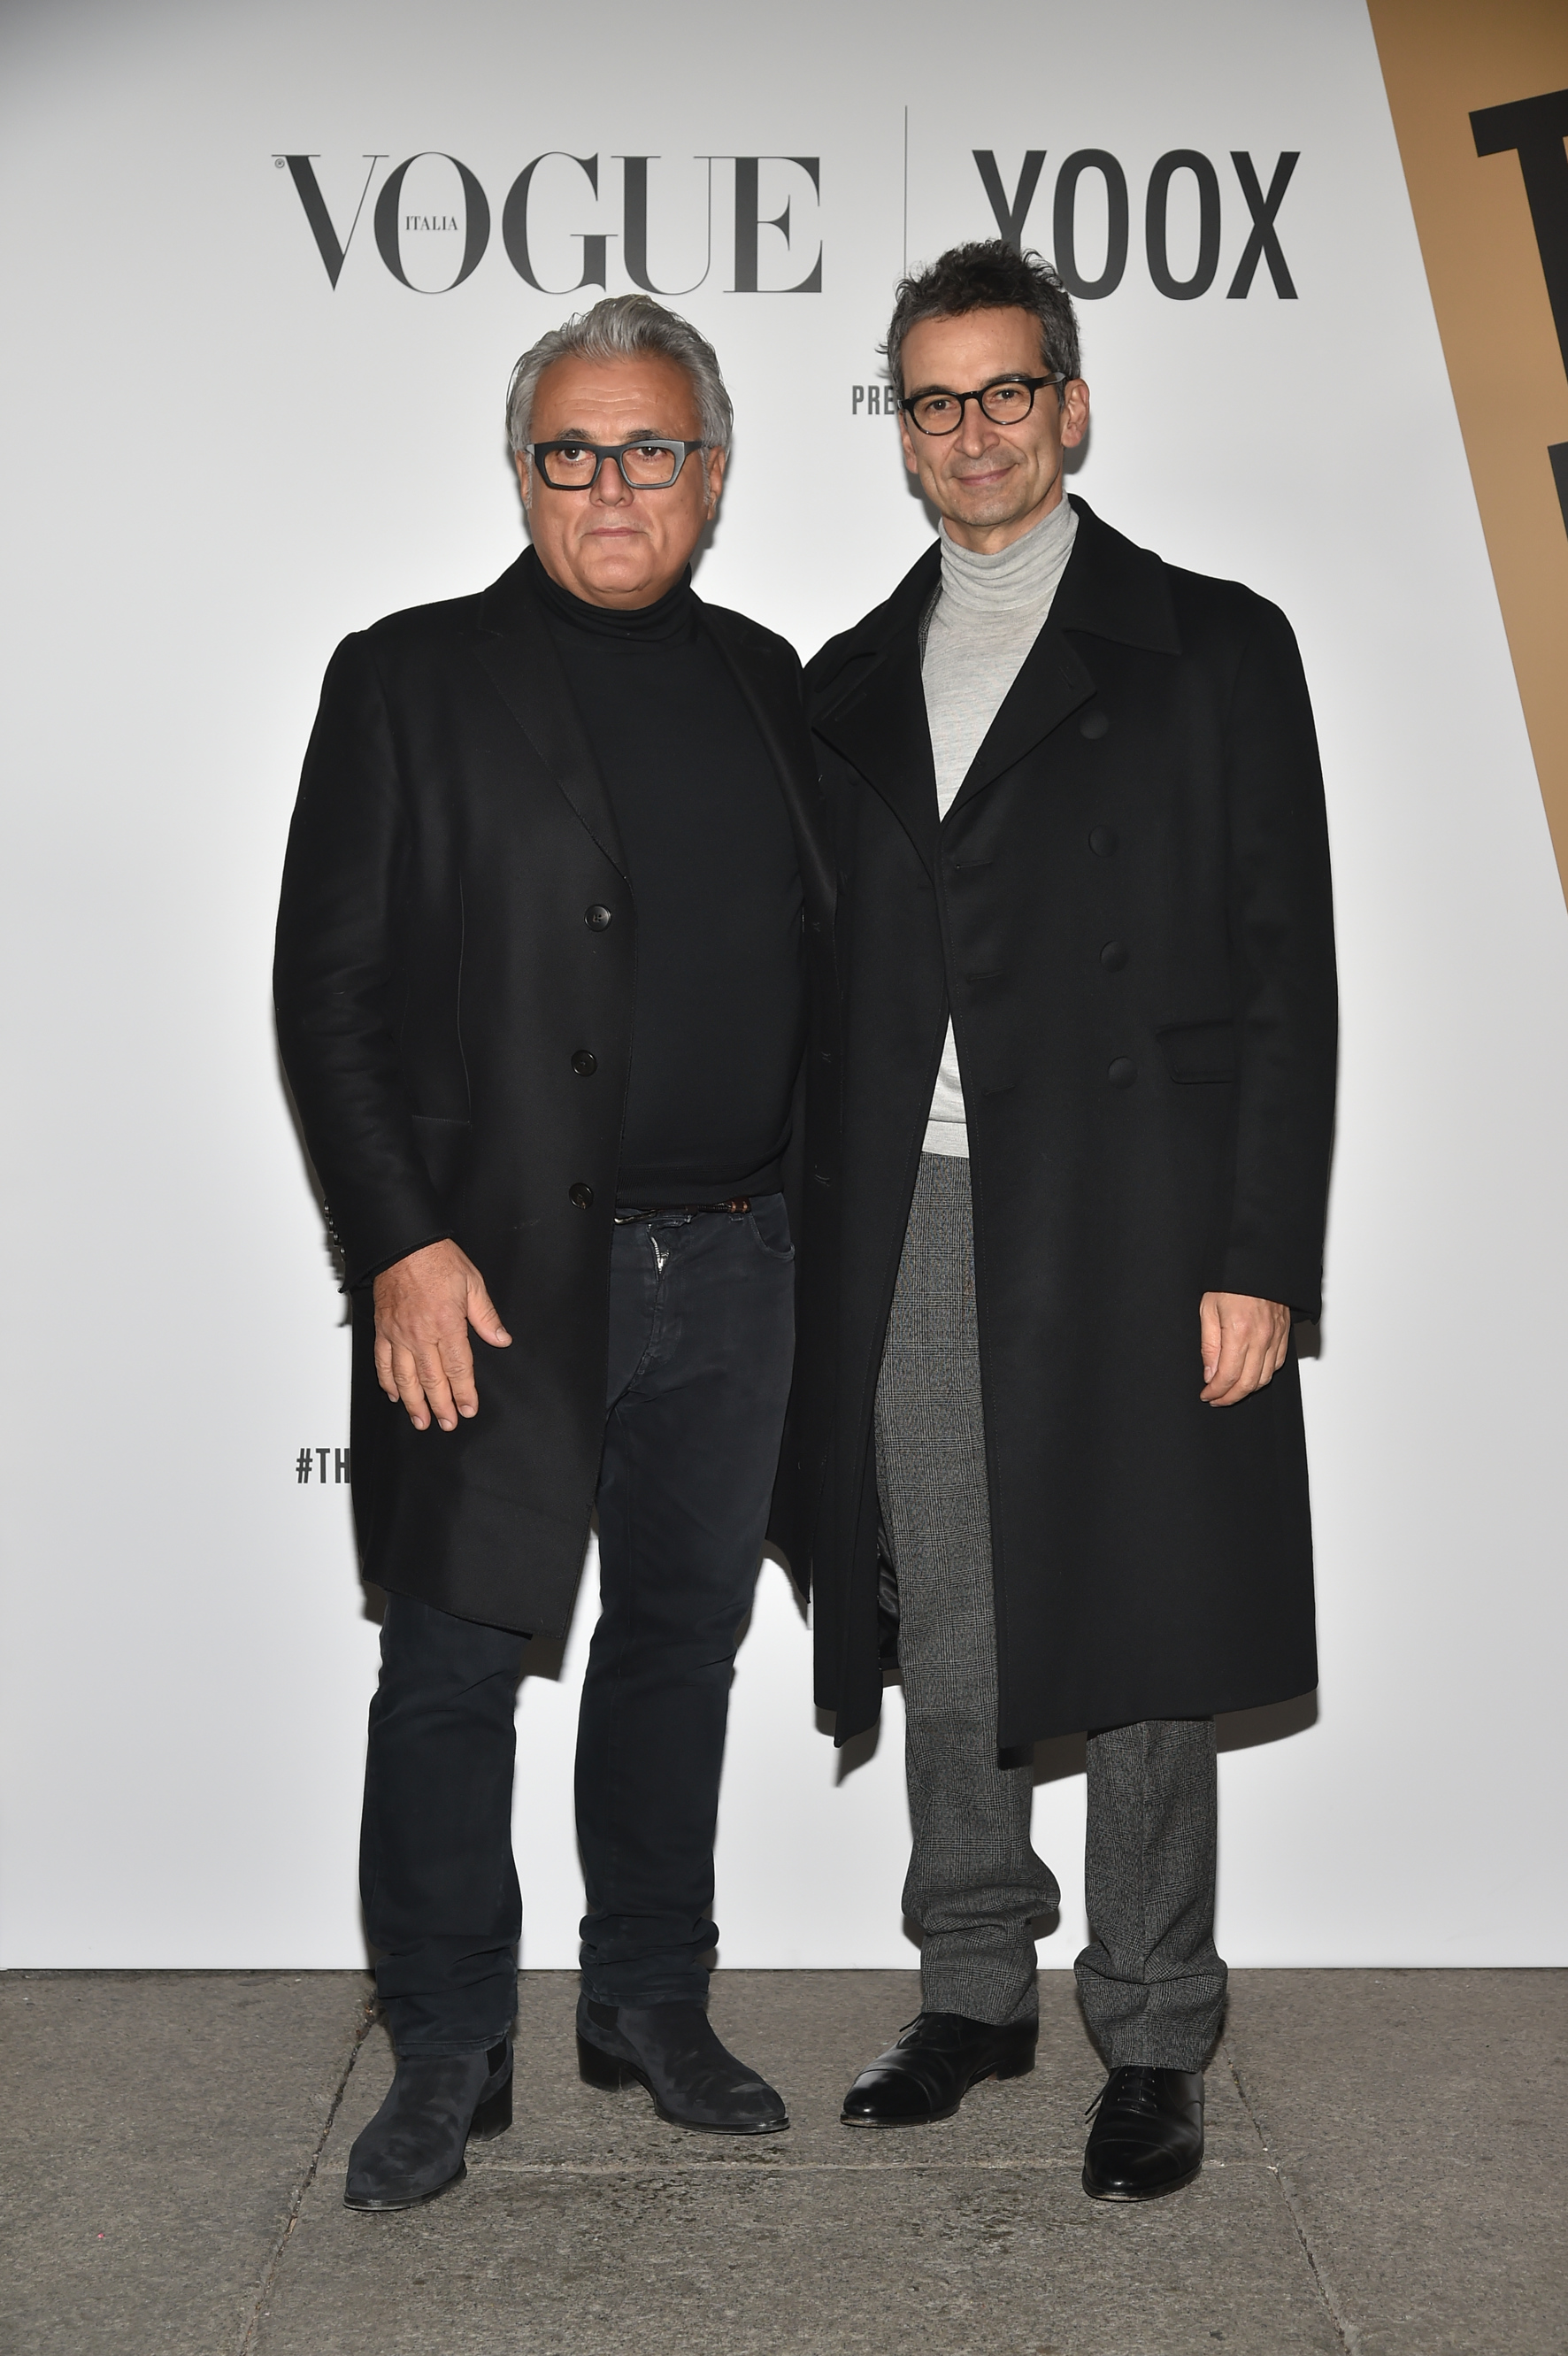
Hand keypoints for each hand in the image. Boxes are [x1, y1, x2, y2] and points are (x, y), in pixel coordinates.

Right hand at [373, 1241, 510, 1431]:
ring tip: (422, 1420)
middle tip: (447, 1423)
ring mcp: (398, 1333)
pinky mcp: (382, 1329)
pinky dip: (388, 1381)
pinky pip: (383, 1362)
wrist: (402, 1244)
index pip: (458, 1368)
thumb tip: (500, 1339)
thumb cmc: (436, 1258)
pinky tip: (395, 1394)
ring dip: (414, 1403)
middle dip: (441, 1405)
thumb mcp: (472, 1283)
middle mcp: (420, 1333)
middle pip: (432, 1379)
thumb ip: (486, 1316)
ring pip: (405, 1377)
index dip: (464, 1392)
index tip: (468, 1408)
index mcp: (446, 1323)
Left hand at [1199, 1291, 1289, 1406]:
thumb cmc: (1229, 1280)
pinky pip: (1277, 1363)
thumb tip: (1210, 1374)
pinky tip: (1250, 1375)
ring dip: (1247, 1389)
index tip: (1206, 1395)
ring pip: (1265, 1377)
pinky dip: (1263, 1375)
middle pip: (1249, 1383)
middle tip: (1216, 1398)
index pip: (1228, 1376)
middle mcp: (1262, 1337)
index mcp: (1240, 1332)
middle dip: (1230, 1396)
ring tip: (1230, 1391)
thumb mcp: (1207, 1310)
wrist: (1256, 1262)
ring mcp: (1276, 1336)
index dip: (1216, 1391)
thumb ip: (1209, 1346)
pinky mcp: (1284, 1333)